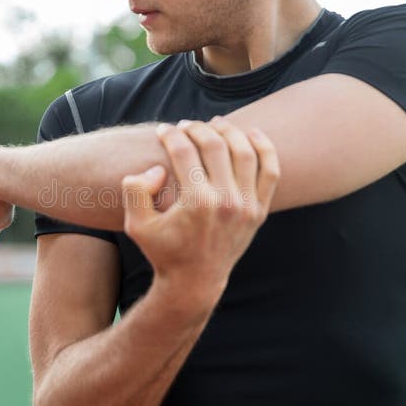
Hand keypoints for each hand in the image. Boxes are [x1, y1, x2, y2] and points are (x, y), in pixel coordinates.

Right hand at [121, 117, 279, 308]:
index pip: (184, 151)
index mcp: (196, 203)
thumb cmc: (163, 250)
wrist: (195, 281)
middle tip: (185, 126)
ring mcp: (247, 206)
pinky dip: (264, 148)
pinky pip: (270, 171)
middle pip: (214, 146)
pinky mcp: (259, 210)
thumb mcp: (136, 225)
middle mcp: (225, 202)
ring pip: (244, 152)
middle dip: (196, 129)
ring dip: (229, 132)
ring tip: (215, 124)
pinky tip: (250, 133)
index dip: (170, 135)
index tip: (163, 130)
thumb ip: (134, 190)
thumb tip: (158, 168)